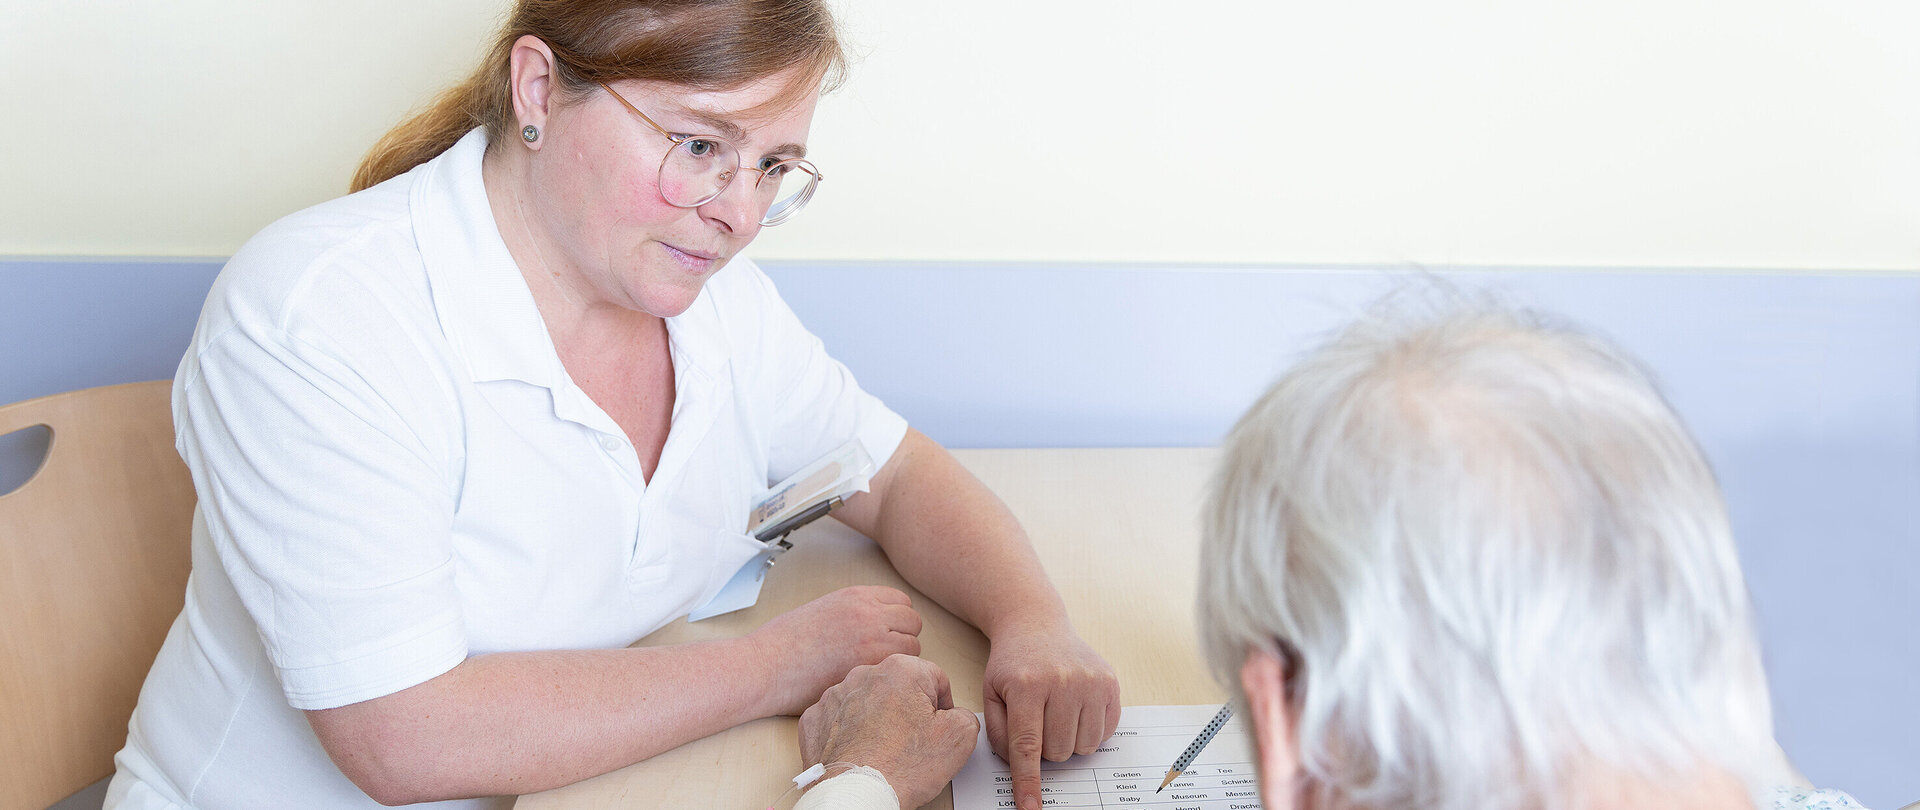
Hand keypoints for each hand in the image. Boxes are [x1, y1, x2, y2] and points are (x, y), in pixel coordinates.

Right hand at [748, 586, 922, 715]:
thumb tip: (878, 627)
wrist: (765, 665)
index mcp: (856, 596)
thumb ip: (855, 613)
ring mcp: (872, 637)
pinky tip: (872, 684)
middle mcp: (869, 612)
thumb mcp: (824, 611)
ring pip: (914, 646)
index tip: (885, 637)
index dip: (896, 621)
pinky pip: (902, 667)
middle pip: (913, 621)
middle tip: (881, 659)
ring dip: (901, 660)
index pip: (902, 601)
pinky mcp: (869, 664)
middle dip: (903, 639)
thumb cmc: (785, 645)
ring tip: (875, 673)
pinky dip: (893, 676)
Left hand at [799, 654, 980, 809]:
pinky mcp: (815, 718)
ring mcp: (835, 696)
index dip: (942, 705)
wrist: (856, 795)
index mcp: (902, 670)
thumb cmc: (901, 767)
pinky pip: (838, 719)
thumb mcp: (959, 737)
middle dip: (908, 710)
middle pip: (899, 687)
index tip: (937, 727)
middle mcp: (864, 674)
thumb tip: (956, 716)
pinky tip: (861, 752)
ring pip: (867, 701)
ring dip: (877, 719)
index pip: (935, 678)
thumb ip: (965, 715)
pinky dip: (849, 733)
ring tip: (885, 750)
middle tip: (912, 742)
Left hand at [983, 621, 1119, 809]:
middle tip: (1037, 722)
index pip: (1027, 747)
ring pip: (1083, 747)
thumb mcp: (990, 694)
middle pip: (1058, 752)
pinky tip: (1074, 709)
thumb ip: (998, 735)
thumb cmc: (1012, 664)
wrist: (1036, 624)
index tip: (1030, 808)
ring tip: (1055, 715)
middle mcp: (1062, 681)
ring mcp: (1090, 681)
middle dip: (1045, 749)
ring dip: (1068, 742)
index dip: (1028, 781)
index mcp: (1026, 685)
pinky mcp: (1110, 683)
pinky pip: (1104, 732)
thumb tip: (1018, 768)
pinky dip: (1089, 731)